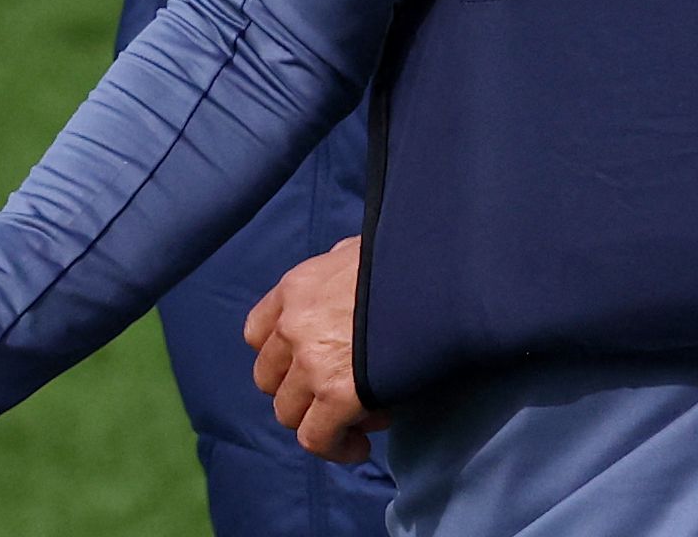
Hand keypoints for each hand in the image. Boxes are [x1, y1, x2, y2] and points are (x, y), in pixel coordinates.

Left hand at [247, 237, 389, 463]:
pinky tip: (360, 447)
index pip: (257, 333)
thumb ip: (340, 264)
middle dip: (301, 392)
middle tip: (340, 395)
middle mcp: (293, 325)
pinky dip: (336, 448)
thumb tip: (344, 267)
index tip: (310, 367)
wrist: (439, 278)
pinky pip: (317, 438)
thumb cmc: (410, 260)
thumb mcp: (361, 249)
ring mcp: (311, 362)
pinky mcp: (337, 394)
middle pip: (269, 379)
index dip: (283, 357)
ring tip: (360, 419)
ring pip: (289, 413)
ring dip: (320, 422)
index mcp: (296, 288)